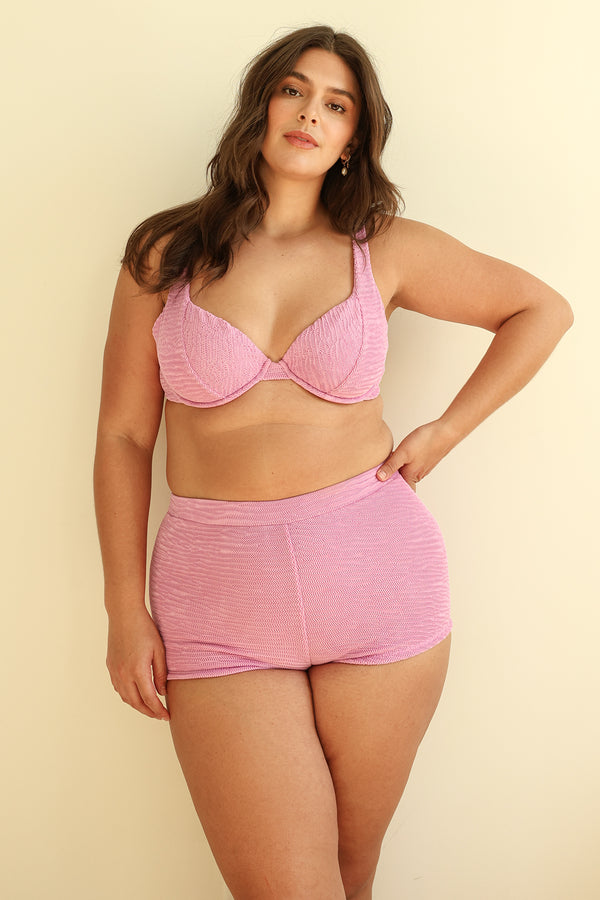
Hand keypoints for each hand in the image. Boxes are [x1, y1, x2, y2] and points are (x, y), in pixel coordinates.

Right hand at [106, 606, 170, 721]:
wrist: (124, 615)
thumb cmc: (145, 629)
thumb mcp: (159, 650)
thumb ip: (161, 673)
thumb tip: (163, 693)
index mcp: (137, 671)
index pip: (149, 699)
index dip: (158, 710)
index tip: (167, 716)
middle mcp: (123, 674)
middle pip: (136, 703)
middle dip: (148, 712)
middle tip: (159, 715)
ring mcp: (115, 671)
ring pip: (125, 697)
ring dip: (137, 706)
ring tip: (149, 708)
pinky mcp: (110, 666)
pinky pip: (118, 688)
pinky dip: (128, 696)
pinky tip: (136, 694)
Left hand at [376, 420, 456, 489]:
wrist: (446, 431)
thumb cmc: (426, 441)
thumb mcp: (403, 453)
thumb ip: (391, 466)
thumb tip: (379, 478)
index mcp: (411, 476)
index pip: (402, 492)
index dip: (392, 494)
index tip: (381, 495)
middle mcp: (417, 474)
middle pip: (402, 483)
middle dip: (392, 483)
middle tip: (378, 481)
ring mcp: (421, 467)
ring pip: (406, 473)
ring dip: (397, 473)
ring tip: (384, 469)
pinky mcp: (424, 459)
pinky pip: (411, 466)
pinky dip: (403, 465)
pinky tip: (397, 458)